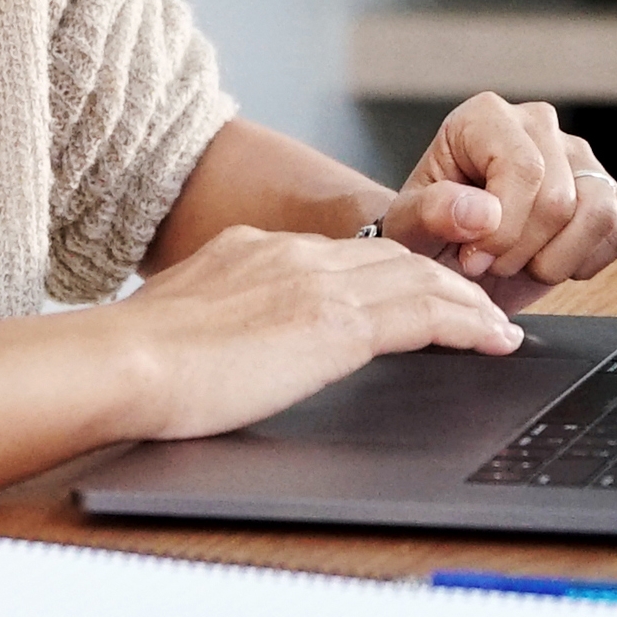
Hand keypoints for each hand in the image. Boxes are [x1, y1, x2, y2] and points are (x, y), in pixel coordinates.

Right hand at [111, 225, 518, 441]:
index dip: (387, 274)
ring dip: (467, 302)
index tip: (413, 292)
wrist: (117, 363)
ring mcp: (316, 283)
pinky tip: (493, 341)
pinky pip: (424, 315)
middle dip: (441, 279)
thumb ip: (216, 323)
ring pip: (419, 280)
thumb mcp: (178, 325)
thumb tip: (219, 348)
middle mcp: (291, 255)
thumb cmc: (128, 365)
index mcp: (252, 251)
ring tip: (499, 326)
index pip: (341, 257)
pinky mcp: (333, 324)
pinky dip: (467, 325)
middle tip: (478, 304)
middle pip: (391, 259)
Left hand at [372, 93, 616, 310]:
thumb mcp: (407, 227)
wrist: (449, 254)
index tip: (472, 256)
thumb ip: (430, 213)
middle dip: (520, 251)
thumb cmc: (428, 231)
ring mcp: (579, 158)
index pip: (523, 168)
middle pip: (558, 199)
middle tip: (487, 263)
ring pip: (597, 213)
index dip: (502, 228)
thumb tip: (481, 213)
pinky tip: (545, 259)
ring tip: (518, 262)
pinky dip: (581, 263)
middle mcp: (539, 126)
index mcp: (486, 117)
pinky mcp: (608, 193)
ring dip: (554, 260)